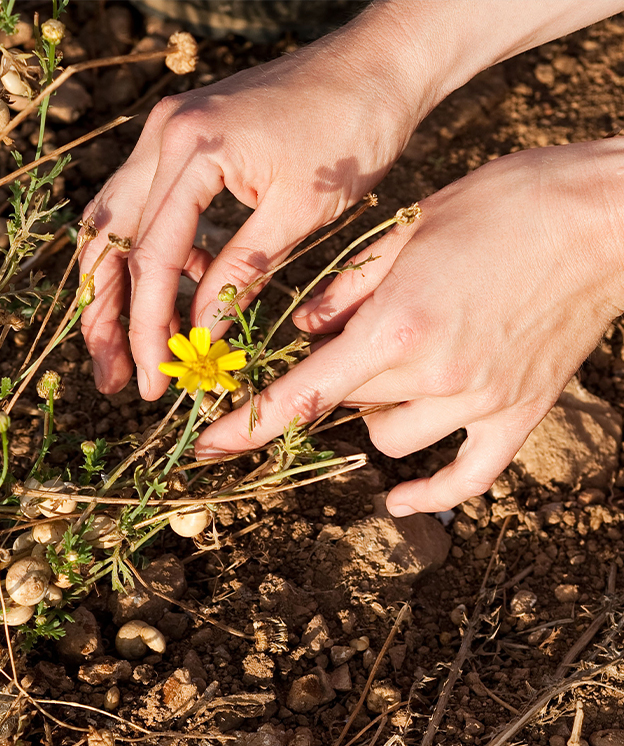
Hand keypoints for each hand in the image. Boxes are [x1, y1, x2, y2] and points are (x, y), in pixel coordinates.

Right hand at [78, 18, 426, 399]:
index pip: (152, 257)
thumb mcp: (298, 215)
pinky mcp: (183, 138)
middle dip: (105, 316)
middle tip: (113, 376)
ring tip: (121, 347)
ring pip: (114, 223)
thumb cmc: (352, 132)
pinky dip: (155, 253)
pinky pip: (147, 205)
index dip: (148, 327)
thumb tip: (201, 337)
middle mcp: (164, 133)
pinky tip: (180, 292)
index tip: (152, 379)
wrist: (379, 63)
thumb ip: (239, 276)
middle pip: (108, 239)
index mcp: (193, 148)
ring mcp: (167, 131)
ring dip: (114, 288)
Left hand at [197, 138, 623, 513]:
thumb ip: (346, 290)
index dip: (247, 424)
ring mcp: (479, 401)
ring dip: (371, 413)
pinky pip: (466, 478)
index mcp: (395, 327)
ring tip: (390, 369)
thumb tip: (301, 332)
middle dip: (325, 382)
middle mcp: (432, 375)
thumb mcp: (410, 230)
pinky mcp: (519, 415)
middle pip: (343, 406)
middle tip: (337, 346)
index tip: (207, 447)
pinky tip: (401, 497)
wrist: (611, 214)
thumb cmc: (507, 203)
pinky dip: (430, 491)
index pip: (301, 393)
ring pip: (390, 438)